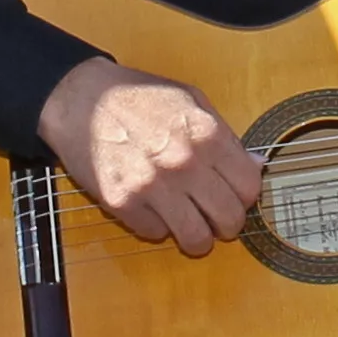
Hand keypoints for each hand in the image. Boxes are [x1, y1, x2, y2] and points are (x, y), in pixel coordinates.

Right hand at [39, 58, 263, 257]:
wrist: (81, 99)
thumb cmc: (138, 97)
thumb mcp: (191, 100)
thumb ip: (225, 136)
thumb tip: (256, 166)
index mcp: (206, 134)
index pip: (249, 188)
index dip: (245, 196)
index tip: (235, 196)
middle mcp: (183, 163)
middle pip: (228, 219)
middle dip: (227, 224)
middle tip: (216, 219)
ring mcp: (152, 186)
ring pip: (196, 239)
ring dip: (197, 237)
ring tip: (190, 225)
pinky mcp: (122, 203)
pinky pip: (155, 233)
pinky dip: (156, 225)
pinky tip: (151, 206)